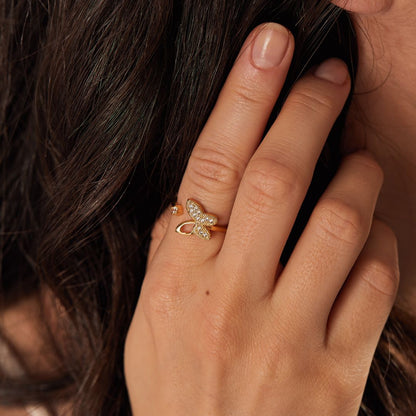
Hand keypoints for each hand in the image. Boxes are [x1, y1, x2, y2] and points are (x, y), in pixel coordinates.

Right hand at [124, 23, 398, 414]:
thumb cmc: (177, 385)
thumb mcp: (151, 315)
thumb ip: (171, 248)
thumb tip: (201, 191)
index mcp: (181, 281)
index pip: (212, 169)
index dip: (243, 98)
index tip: (269, 48)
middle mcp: (234, 301)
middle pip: (279, 179)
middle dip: (309, 111)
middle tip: (329, 76)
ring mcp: (290, 338)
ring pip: (341, 224)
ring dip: (357, 175)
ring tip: (357, 158)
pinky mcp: (337, 372)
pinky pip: (375, 284)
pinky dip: (378, 243)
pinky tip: (365, 234)